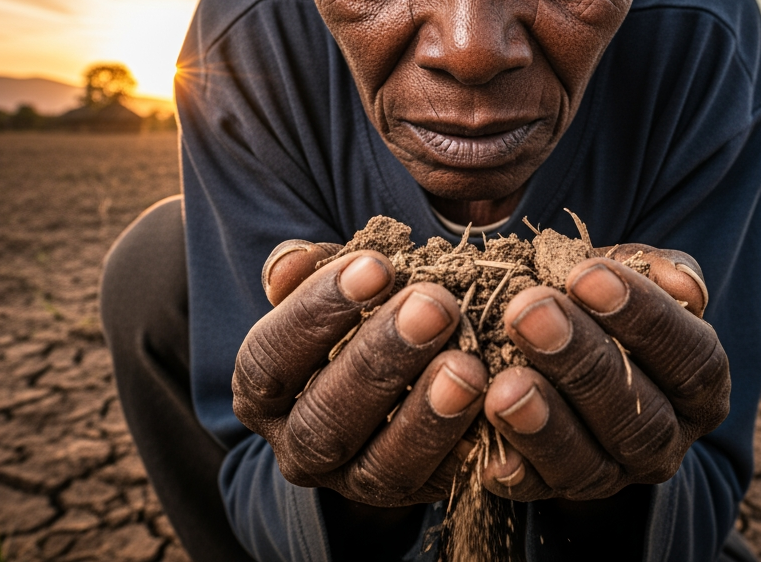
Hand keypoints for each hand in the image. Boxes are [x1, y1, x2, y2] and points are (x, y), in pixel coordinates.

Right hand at [233, 241, 489, 506]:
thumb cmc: (359, 321)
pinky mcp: (414, 497)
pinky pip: (442, 486)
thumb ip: (312, 273)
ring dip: (426, 416)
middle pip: (323, 420)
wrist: (392, 392)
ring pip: (380, 468)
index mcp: (263, 392)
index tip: (377, 266)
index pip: (269, 358)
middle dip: (380, 360)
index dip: (317, 311)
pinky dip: (470, 450)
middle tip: (435, 307)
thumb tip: (292, 263)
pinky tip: (497, 409)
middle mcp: (299, 448)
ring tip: (468, 367)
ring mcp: (354, 483)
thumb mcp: (334, 292)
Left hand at [477, 245, 729, 500]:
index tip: (586, 274)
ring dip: (544, 422)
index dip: (645, 317)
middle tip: (527, 313)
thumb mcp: (627, 276)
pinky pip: (535, 490)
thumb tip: (681, 281)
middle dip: (582, 362)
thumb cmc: (599, 303)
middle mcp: (666, 441)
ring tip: (503, 383)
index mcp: (699, 385)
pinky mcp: (557, 492)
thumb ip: (652, 268)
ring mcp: (613, 475)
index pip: (692, 358)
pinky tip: (484, 437)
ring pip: (590, 463)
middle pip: (640, 416)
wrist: (561, 351)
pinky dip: (511, 466)